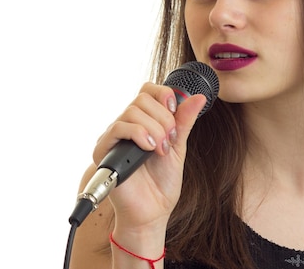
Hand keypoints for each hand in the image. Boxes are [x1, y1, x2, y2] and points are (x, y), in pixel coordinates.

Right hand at [92, 82, 207, 230]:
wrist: (153, 211)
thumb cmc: (162, 182)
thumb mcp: (179, 146)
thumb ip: (184, 121)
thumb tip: (199, 97)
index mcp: (143, 122)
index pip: (148, 90)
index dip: (163, 94)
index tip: (175, 111)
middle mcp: (126, 126)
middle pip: (142, 99)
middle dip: (163, 118)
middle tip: (170, 141)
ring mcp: (114, 138)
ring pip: (132, 111)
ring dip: (154, 129)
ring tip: (161, 150)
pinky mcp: (104, 151)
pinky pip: (118, 128)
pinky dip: (139, 134)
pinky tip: (149, 148)